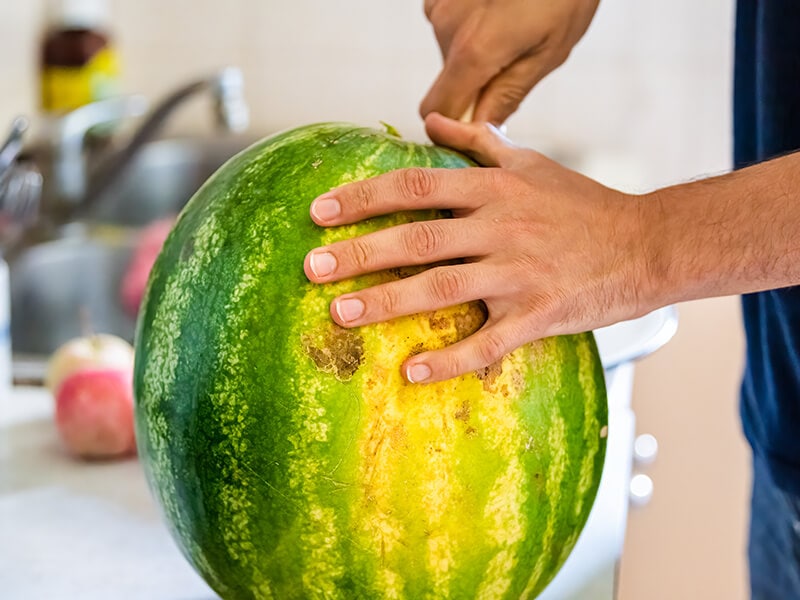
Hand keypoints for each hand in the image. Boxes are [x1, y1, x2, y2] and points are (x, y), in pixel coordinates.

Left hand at [304, 113, 650, 382]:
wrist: (649, 245)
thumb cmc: (584, 205)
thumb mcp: (533, 162)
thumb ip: (479, 143)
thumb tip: (430, 122)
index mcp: (496, 190)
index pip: (415, 187)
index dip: (363, 197)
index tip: (320, 212)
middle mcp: (501, 228)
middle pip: (417, 238)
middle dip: (360, 252)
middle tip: (311, 267)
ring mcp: (519, 274)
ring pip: (441, 288)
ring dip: (387, 302)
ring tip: (340, 314)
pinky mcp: (539, 316)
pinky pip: (487, 343)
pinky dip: (449, 360)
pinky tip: (411, 373)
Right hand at [421, 0, 599, 124]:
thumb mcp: (549, 50)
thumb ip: (509, 93)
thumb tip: (482, 128)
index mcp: (473, 52)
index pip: (438, 110)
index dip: (454, 123)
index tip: (478, 122)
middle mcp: (447, 28)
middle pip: (447, 80)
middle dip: (473, 82)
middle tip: (514, 60)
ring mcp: (440, 4)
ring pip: (449, 49)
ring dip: (473, 49)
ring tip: (512, 24)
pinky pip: (448, 22)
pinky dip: (469, 24)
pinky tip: (497, 7)